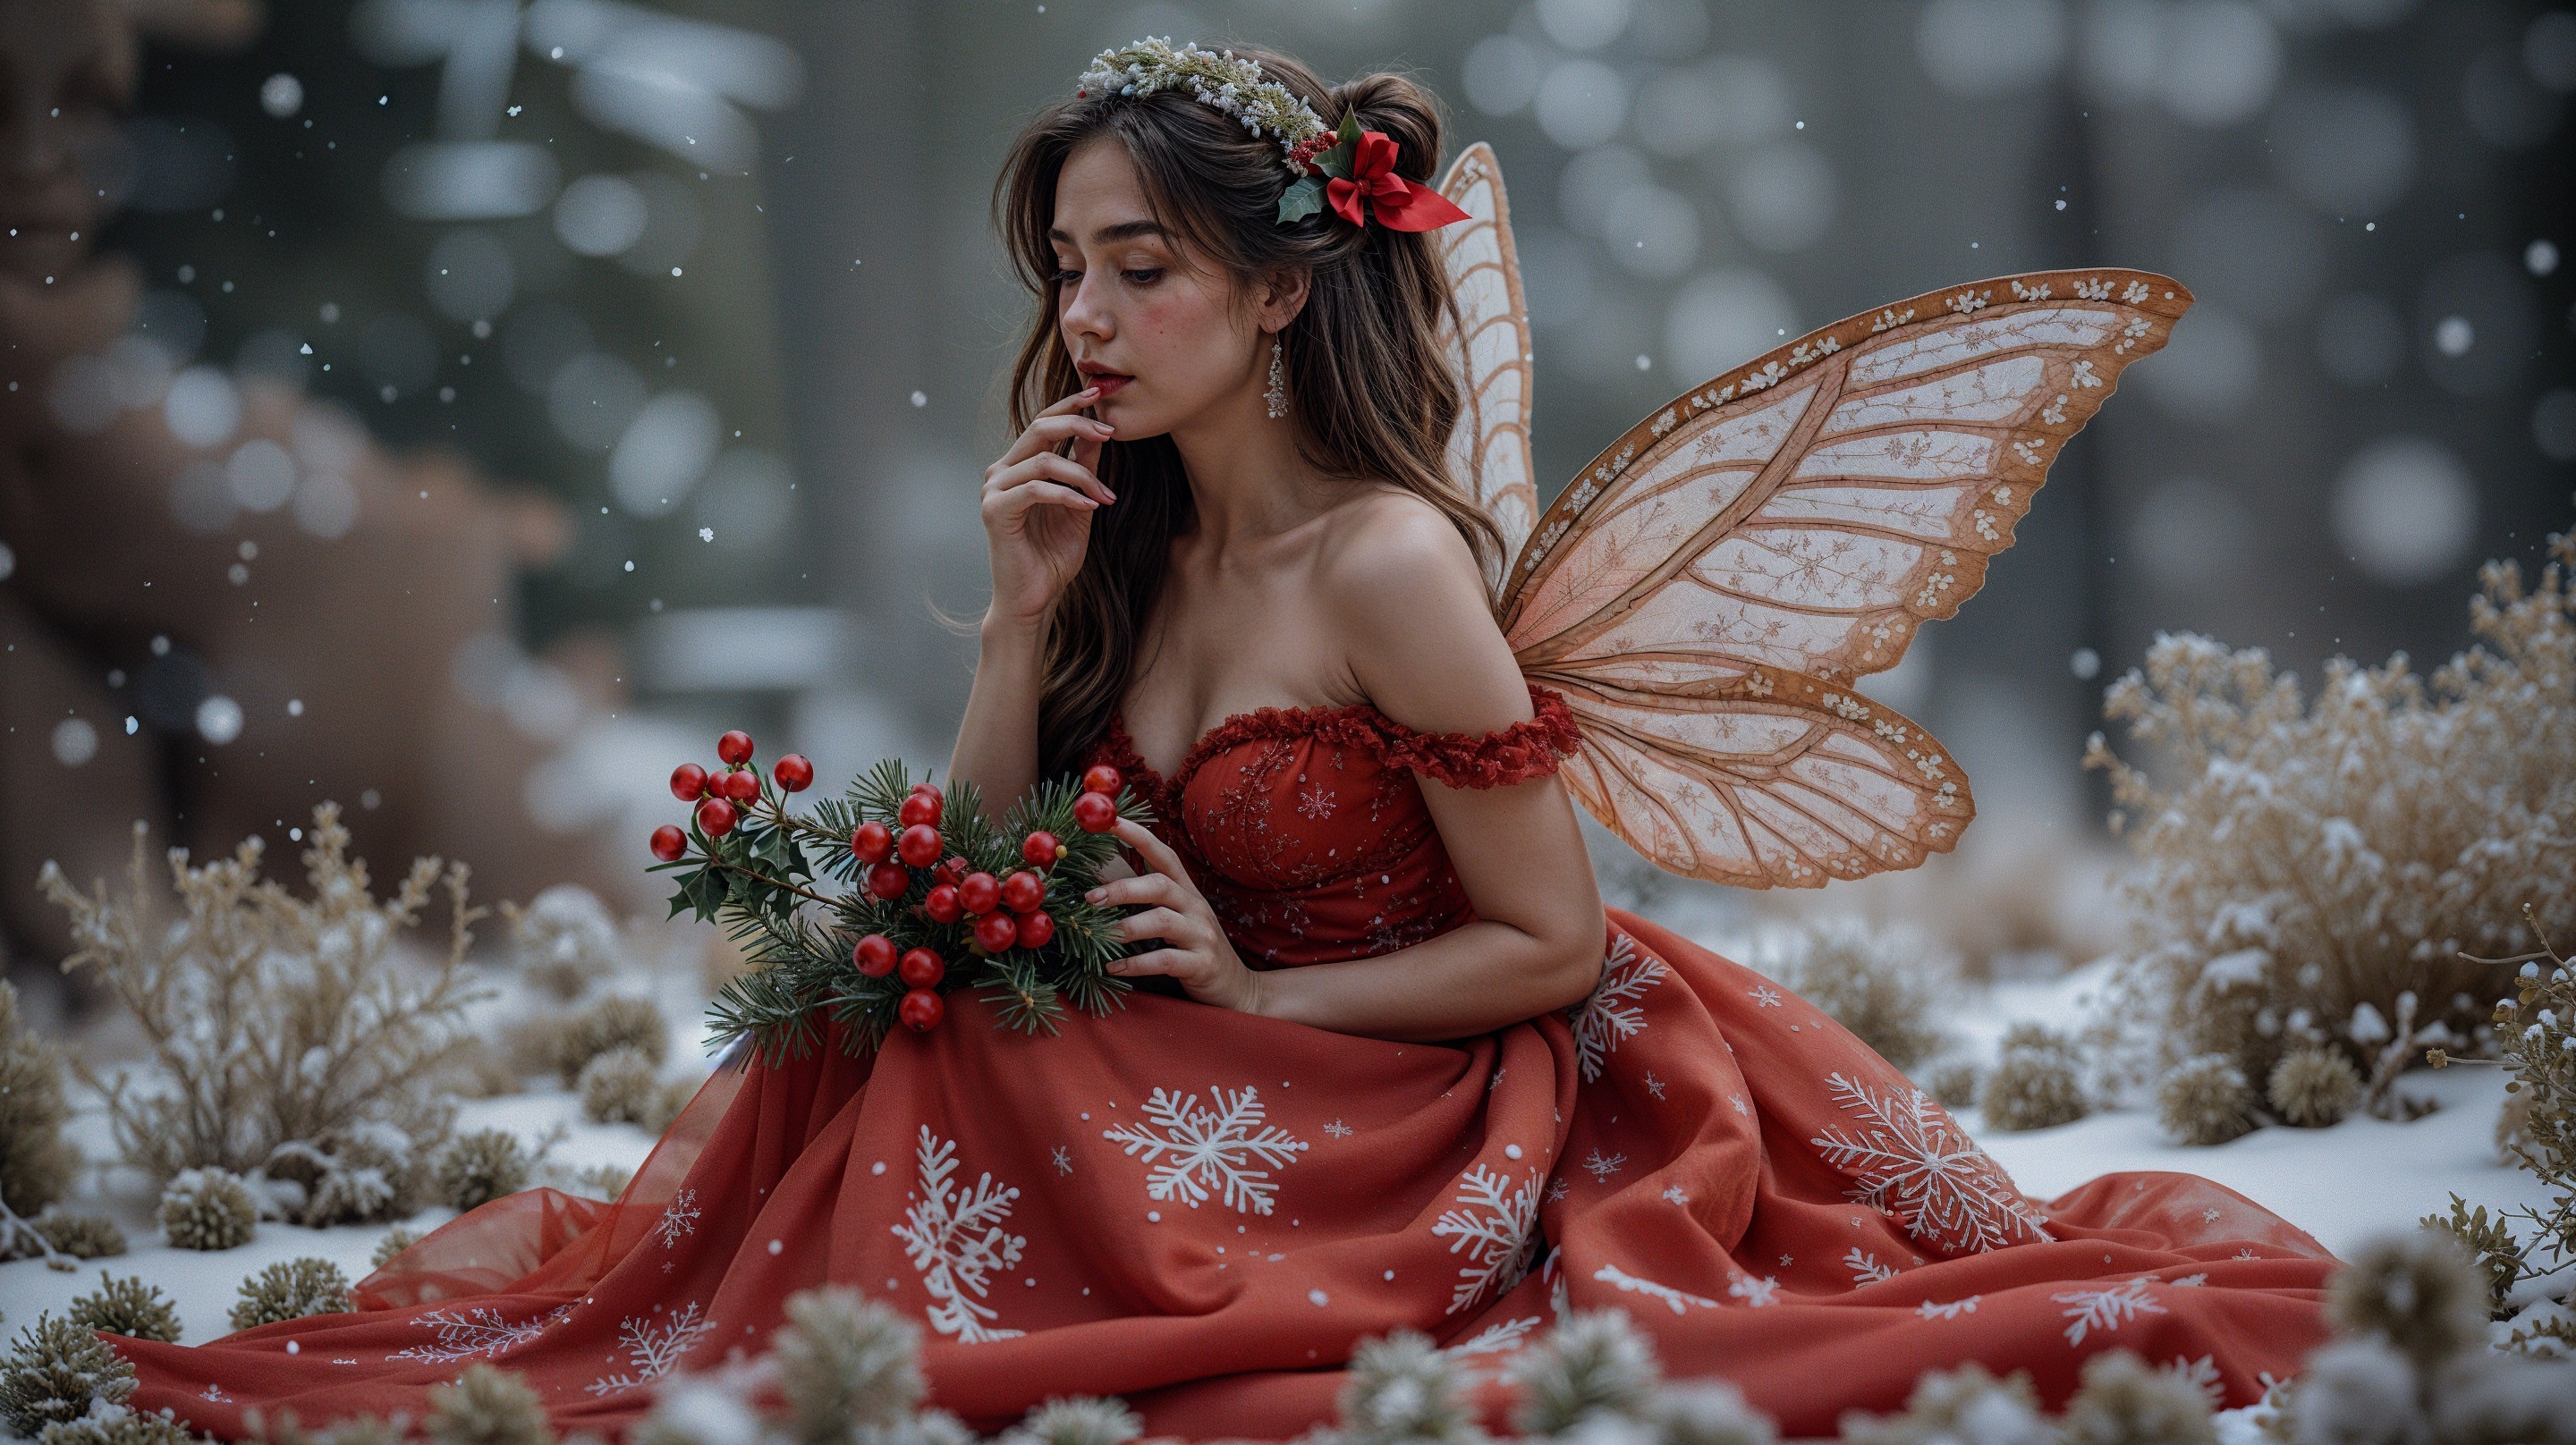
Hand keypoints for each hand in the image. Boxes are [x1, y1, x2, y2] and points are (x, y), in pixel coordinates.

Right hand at [980, 388, 1116, 631]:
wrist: (1034, 600)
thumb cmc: (1052, 557)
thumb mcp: (1078, 505)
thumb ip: (1084, 470)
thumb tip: (1100, 431)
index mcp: (1018, 466)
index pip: (1043, 422)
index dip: (1071, 406)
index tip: (1100, 394)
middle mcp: (1001, 471)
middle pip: (1039, 427)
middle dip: (1078, 423)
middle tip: (1111, 430)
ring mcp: (994, 489)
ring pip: (1043, 460)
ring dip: (1083, 475)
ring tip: (1106, 497)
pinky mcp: (995, 510)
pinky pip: (1036, 489)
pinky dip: (1067, 495)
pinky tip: (1090, 507)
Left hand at [1088, 819, 1263, 1014]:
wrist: (1236, 987)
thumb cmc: (1194, 947)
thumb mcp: (1175, 917)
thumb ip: (1147, 899)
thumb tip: (1098, 886)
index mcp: (1187, 890)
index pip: (1163, 854)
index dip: (1137, 836)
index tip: (1108, 822)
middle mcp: (1196, 907)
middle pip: (1160, 885)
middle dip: (1123, 888)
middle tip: (1091, 898)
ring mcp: (1202, 934)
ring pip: (1163, 920)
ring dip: (1127, 927)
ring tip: (1100, 935)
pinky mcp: (1202, 964)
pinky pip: (1166, 960)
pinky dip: (1137, 964)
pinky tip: (1114, 967)